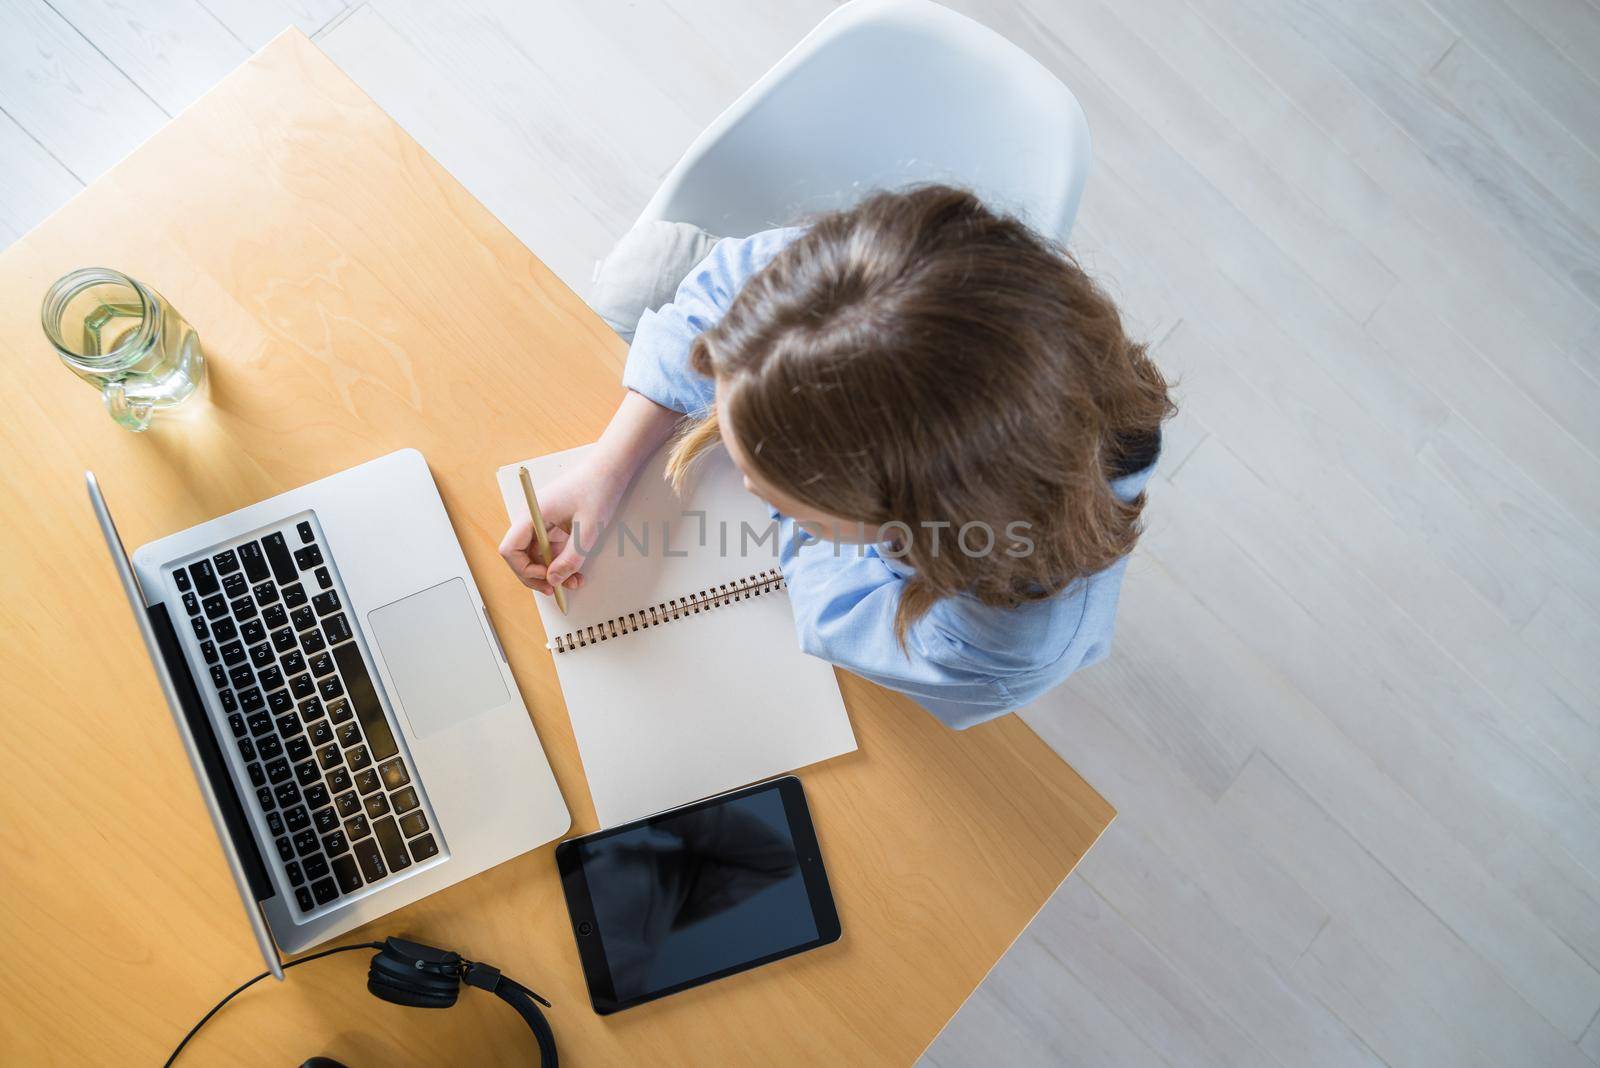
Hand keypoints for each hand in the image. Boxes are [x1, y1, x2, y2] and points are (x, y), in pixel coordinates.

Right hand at [499, 457, 627, 595]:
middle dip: (539, 576)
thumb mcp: (587, 531)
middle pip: (520, 556)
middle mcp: (531, 518)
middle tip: (558, 590)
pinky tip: (575, 572)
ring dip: (552, 572)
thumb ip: (570, 558)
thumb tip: (553, 580)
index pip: (510, 549)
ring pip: (536, 556)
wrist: (609, 470)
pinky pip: (549, 549)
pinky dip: (560, 563)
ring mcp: (541, 522)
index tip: (547, 578)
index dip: (524, 570)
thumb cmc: (597, 491)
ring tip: (574, 582)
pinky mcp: (552, 525)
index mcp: (532, 514)